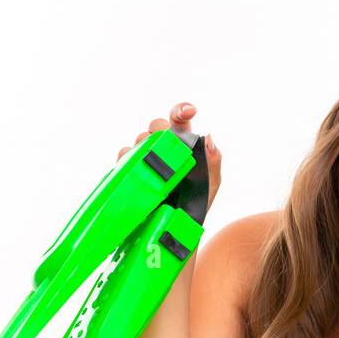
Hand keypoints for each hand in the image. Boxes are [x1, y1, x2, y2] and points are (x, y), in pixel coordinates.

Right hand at [118, 102, 222, 216]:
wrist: (173, 227)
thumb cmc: (195, 203)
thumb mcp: (210, 184)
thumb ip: (214, 160)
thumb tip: (208, 138)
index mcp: (183, 144)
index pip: (180, 119)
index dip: (182, 110)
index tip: (189, 112)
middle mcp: (162, 146)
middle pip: (157, 125)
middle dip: (162, 130)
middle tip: (168, 145)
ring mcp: (145, 157)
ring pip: (140, 138)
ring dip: (146, 145)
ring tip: (154, 163)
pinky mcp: (130, 169)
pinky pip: (124, 155)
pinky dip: (128, 157)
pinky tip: (137, 168)